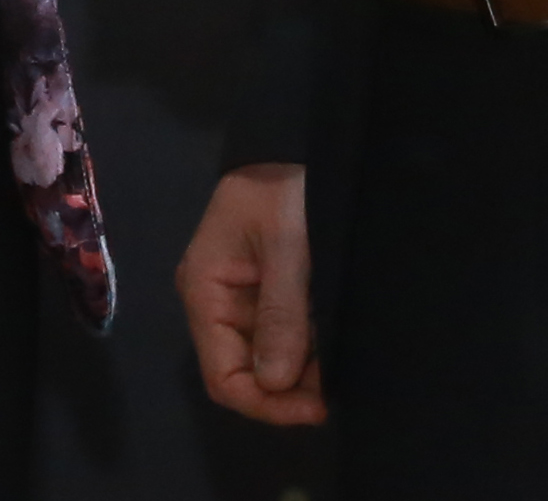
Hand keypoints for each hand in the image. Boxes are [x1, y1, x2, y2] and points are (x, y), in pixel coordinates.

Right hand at [179, 163, 325, 424]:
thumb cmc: (285, 185)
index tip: (316, 408)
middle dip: (290, 390)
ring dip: (303, 372)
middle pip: (246, 373)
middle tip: (339, 389)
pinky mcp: (269, 292)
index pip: (223, 376)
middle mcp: (216, 304)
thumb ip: (281, 313)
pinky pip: (284, 337)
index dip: (266, 403)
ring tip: (342, 365)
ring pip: (268, 360)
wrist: (300, 140)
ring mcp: (243, 300)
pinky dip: (309, 349)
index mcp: (204, 292)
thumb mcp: (288, 245)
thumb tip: (275, 382)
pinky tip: (335, 346)